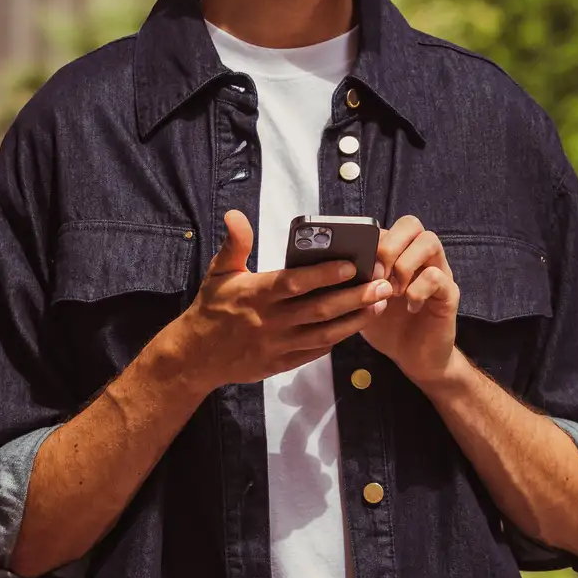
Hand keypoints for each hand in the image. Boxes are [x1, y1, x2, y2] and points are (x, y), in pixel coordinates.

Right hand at [165, 210, 393, 392]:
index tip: (351, 266)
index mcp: (257, 294)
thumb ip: (235, 244)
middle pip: (319, 310)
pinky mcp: (281, 363)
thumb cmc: (211, 308)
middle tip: (384, 284)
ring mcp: (278, 345)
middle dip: (355, 297)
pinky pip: (316, 351)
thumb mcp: (219, 272)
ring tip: (381, 304)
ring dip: (356, 319)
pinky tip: (358, 324)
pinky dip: (338, 338)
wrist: (194, 357)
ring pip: (324, 334)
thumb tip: (236, 214)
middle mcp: (270, 321)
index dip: (324, 275)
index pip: (295, 283)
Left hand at [361, 215, 460, 385]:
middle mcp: (421, 257)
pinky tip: (410, 306)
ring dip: (405, 264)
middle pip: (411, 224)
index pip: (388, 225)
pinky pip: (437, 276)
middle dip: (388, 246)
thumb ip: (354, 281)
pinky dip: (418, 290)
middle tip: (376, 276)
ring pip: (429, 241)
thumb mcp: (363, 301)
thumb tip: (332, 265)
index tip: (357, 265)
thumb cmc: (388, 327)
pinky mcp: (449, 292)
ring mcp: (438, 271)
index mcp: (399, 254)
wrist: (414, 358)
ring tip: (393, 291)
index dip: (371, 239)